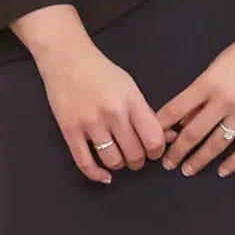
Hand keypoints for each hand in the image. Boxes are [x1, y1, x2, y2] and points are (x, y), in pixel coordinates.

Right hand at [33, 35, 167, 184]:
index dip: (157, 151)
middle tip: (136, 156)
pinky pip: (85, 162)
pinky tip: (104, 175)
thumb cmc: (100, 72)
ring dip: (120, 165)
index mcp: (131, 101)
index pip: (153, 139)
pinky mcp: (70, 130)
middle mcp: (112, 114)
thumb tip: (167, 136)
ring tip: (120, 158)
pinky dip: (97, 174)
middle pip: (134, 154)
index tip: (154, 151)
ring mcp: (90, 123)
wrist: (66, 58)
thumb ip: (146, 113)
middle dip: (139, 161)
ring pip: (113, 161)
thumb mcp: (130, 86)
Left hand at [154, 20, 234, 178]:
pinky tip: (222, 171)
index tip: (154, 139)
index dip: (161, 127)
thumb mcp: (216, 66)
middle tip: (167, 163)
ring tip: (187, 170)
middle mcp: (225, 100)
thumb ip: (200, 92)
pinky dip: (233, 162)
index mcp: (209, 83)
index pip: (177, 110)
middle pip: (194, 133)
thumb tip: (183, 119)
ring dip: (199, 160)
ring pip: (217, 144)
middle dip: (177, 151)